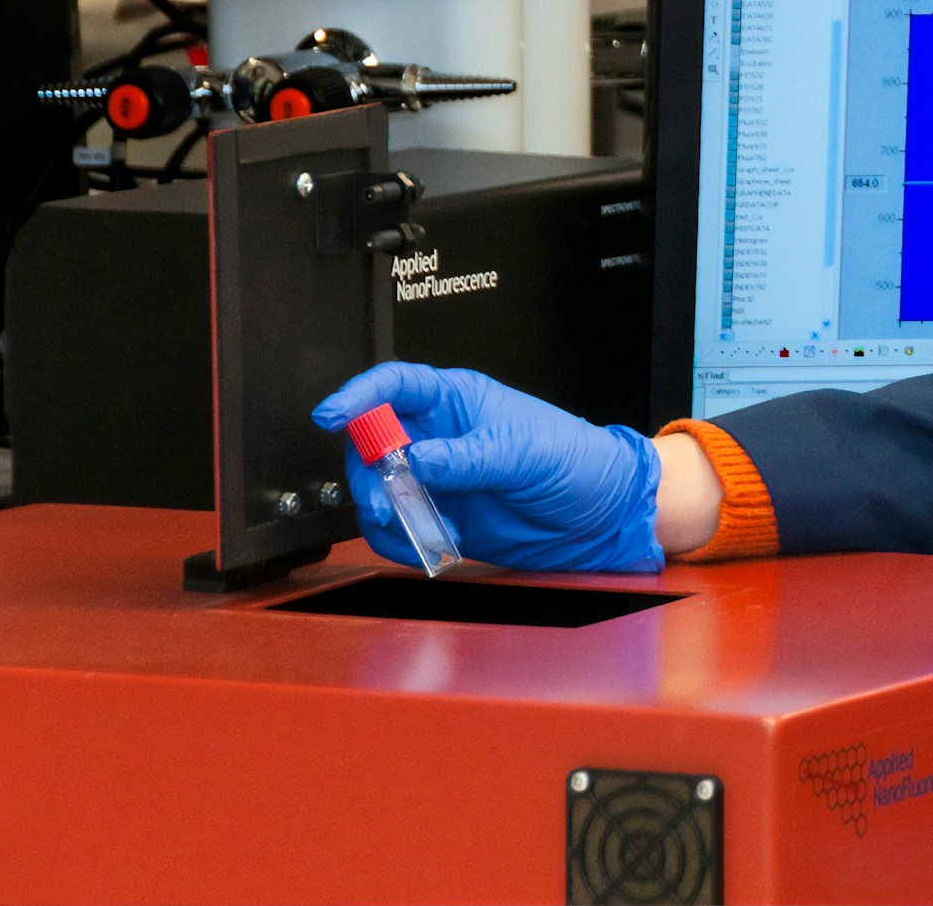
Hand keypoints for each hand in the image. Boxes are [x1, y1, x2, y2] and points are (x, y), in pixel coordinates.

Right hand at [313, 362, 662, 573]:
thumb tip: (416, 461)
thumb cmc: (575, 462)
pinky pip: (399, 528)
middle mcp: (440, 436)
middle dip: (369, 473)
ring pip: (379, 489)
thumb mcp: (524, 453)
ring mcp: (438, 478)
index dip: (358, 396)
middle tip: (387, 501)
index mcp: (458, 400)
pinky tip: (428, 547)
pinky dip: (401, 541)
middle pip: (373, 444)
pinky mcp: (443, 516)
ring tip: (418, 529)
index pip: (395, 385)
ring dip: (385, 512)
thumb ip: (467, 458)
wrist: (601, 515)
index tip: (331, 415)